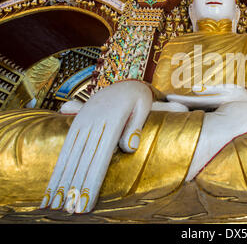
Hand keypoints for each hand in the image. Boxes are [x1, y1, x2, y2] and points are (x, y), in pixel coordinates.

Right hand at [40, 80, 152, 213]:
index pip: (100, 156)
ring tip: (56, 202)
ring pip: (71, 154)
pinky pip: (66, 146)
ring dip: (63, 179)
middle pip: (83, 159)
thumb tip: (128, 148)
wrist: (126, 82)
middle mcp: (94, 121)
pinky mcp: (77, 122)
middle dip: (76, 186)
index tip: (87, 201)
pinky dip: (60, 166)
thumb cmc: (138, 99)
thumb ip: (135, 127)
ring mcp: (83, 121)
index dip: (92, 180)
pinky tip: (55, 182)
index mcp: (112, 119)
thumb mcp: (143, 106)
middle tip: (70, 210)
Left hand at [166, 84, 246, 109]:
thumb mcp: (227, 90)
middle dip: (177, 105)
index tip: (168, 97)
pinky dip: (191, 107)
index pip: (191, 102)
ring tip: (170, 104)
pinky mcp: (214, 113)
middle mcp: (210, 110)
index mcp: (212, 104)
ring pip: (194, 110)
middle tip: (163, 102)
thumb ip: (209, 90)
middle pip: (190, 108)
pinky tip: (184, 106)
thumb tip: (193, 89)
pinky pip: (200, 110)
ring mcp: (212, 113)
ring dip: (183, 107)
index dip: (179, 99)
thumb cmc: (240, 95)